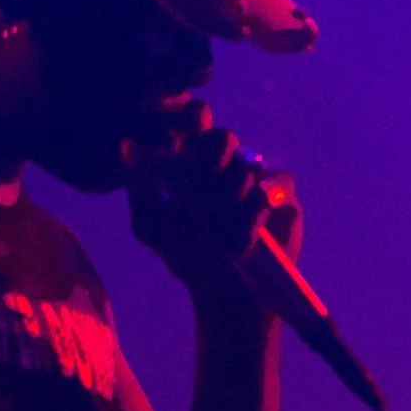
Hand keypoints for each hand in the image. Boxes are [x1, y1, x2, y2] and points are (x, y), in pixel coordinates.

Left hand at [123, 101, 299, 301]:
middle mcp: (225, 165)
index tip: (187, 131)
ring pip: (248, 163)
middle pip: (223, 137)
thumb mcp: (151, 226)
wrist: (226, 293)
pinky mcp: (282, 195)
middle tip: (205, 177)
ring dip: (234, 189)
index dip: (193, 116)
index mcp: (192, 162)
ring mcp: (255, 179)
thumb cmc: (186, 257)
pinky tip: (257, 218)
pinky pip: (278, 181)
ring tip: (224, 221)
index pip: (194, 122)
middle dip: (214, 154)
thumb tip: (127, 143)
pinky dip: (267, 197)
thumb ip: (138, 185)